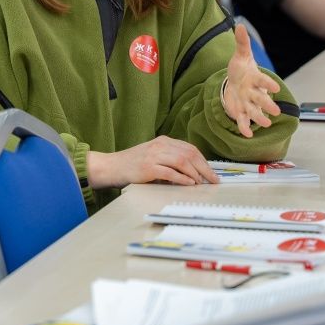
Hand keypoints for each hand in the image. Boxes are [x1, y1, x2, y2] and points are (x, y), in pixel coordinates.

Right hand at [87, 136, 218, 187]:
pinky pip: (170, 172)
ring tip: (201, 183)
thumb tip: (193, 171)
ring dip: (195, 173)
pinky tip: (189, 183)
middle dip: (204, 168)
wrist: (111, 166)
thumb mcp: (153, 155)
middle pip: (189, 154)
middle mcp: (160, 146)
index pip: (190, 148)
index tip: (212, 172)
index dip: (204, 161)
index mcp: (163, 141)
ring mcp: (153, 156)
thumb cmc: (132, 164)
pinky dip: (182, 178)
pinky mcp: (148, 168)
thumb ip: (170, 159)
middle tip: (213, 180)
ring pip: (182, 161)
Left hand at [223, 24, 280, 136]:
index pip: (262, 81)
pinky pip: (243, 121)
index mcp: (255, 79)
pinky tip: (247, 134)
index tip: (275, 88)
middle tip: (275, 111)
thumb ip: (241, 42)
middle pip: (261, 99)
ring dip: (259, 118)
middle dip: (267, 104)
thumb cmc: (241, 69)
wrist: (235, 82)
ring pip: (254, 112)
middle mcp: (253, 93)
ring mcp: (248, 103)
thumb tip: (239, 24)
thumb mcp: (240, 55)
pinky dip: (244, 127)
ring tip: (265, 123)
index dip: (267, 84)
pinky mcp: (240, 111)